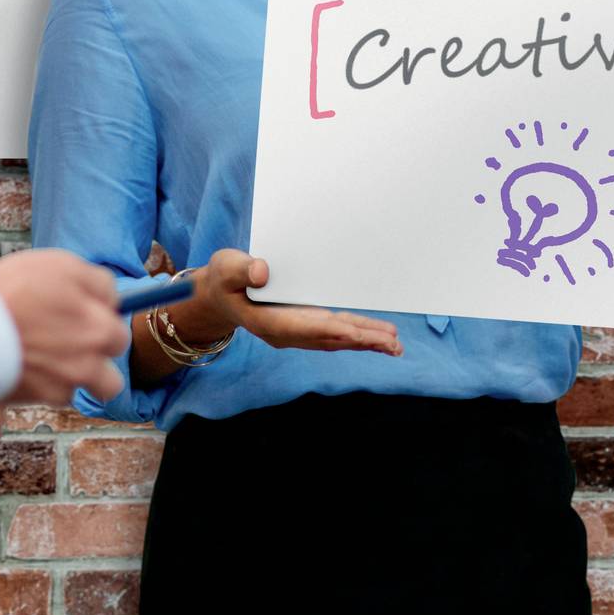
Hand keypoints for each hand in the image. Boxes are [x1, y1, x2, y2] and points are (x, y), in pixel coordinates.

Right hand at [0, 249, 130, 404]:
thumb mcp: (60, 266)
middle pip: (114, 355)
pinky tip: (28, 365)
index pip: (120, 323)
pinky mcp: (44, 398)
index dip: (101, 314)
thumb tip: (112, 297)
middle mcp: (92, 359)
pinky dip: (49, 383)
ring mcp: (69, 382)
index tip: (83, 311)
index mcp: (102, 327)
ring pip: (97, 382)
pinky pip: (59, 393)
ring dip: (84, 373)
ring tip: (54, 357)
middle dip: (100, 344)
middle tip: (70, 332)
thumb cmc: (12, 292)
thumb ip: (96, 282)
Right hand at [177, 249, 402, 356]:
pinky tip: (377, 338)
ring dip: (365, 341)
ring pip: (336, 339)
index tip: (360, 335)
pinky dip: (357, 335)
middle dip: (361, 341)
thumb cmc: (224, 280)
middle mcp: (287, 332)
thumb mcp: (226, 269)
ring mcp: (297, 331)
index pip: (306, 328)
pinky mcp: (304, 326)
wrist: (219, 297)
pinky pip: (335, 334)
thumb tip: (262, 272)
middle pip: (329, 338)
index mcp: (268, 322)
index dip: (335, 331)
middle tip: (393, 344)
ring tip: (394, 345)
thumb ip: (242, 270)